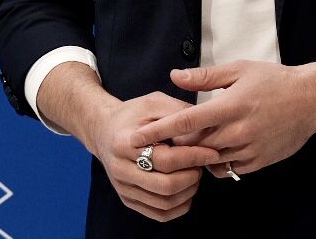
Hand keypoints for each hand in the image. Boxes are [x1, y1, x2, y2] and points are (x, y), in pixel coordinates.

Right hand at [94, 92, 222, 221]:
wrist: (104, 130)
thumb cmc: (132, 114)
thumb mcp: (154, 102)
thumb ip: (179, 112)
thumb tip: (206, 126)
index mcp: (125, 143)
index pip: (165, 159)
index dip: (193, 157)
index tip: (212, 152)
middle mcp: (120, 170)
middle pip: (165, 186)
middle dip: (192, 177)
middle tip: (202, 165)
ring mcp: (123, 188)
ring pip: (164, 203)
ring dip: (188, 192)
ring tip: (195, 174)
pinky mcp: (128, 199)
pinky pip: (159, 214)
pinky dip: (179, 206)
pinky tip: (187, 190)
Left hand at [128, 61, 315, 176]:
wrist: (311, 99)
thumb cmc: (274, 80)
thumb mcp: (239, 70)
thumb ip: (205, 77)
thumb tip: (174, 76)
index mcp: (230, 106)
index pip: (185, 122)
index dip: (158, 130)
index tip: (136, 137)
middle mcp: (238, 131)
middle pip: (194, 146)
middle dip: (177, 145)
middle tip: (163, 141)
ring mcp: (249, 149)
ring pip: (211, 160)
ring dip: (199, 154)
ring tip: (192, 144)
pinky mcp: (259, 161)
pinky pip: (230, 169)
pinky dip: (220, 162)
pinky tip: (220, 149)